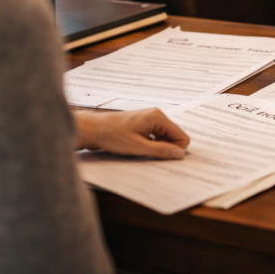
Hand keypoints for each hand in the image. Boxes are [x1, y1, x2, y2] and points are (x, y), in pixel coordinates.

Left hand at [75, 109, 189, 158]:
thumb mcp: (138, 147)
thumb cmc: (112, 135)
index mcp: (158, 117)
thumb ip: (161, 151)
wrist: (93, 129)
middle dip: (166, 148)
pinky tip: (139, 148)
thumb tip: (180, 154)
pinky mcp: (143, 124)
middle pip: (173, 136)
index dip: (175, 150)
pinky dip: (151, 144)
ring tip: (141, 150)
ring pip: (164, 137)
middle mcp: (156, 115)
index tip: (162, 157)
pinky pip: (155, 136)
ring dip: (157, 147)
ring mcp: (149, 119)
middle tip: (149, 155)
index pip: (181, 136)